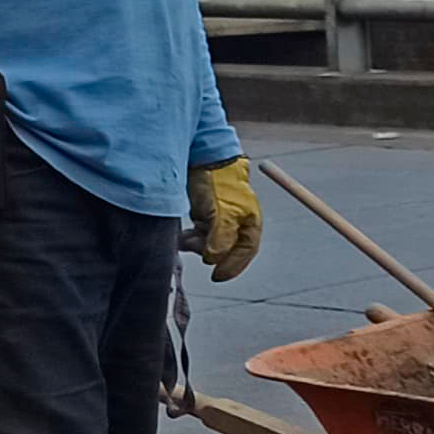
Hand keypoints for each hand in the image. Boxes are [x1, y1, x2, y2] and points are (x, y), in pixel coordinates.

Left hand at [188, 158, 261, 281]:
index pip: (245, 252)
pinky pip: (200, 234)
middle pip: (226, 250)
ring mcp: (221, 218)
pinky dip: (191, 238)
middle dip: (210, 253)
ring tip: (184, 238)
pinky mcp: (205, 213)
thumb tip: (214, 259)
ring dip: (197, 245)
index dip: (232, 267)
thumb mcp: (222, 212)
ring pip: (210, 244)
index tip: (215, 277)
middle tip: (193, 246)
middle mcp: (238, 222)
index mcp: (250, 222)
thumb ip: (221, 238)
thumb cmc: (217, 183)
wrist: (201, 155)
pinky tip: (182, 234)